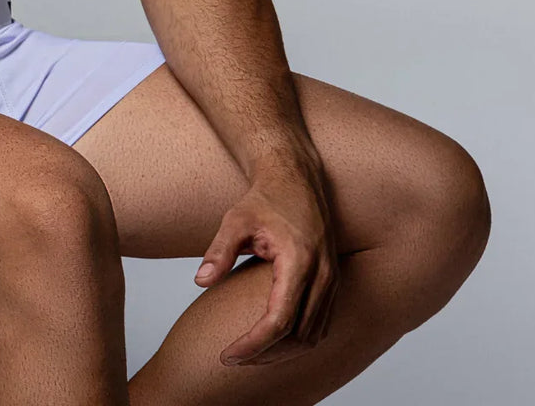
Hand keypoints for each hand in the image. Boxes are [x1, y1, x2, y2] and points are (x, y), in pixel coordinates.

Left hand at [193, 151, 340, 366]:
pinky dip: (298, 340)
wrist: (295, 177)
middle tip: (233, 358)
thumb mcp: (235, 220)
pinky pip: (321, 324)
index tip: (227, 355)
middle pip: (298, 336)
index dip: (253, 345)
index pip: (279, 320)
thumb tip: (200, 282)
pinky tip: (273, 340)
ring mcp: (332, 279)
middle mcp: (323, 274)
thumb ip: (219, 251)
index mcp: (299, 260)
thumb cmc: (264, 198)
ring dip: (283, 352)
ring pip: (314, 335)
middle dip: (266, 354)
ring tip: (249, 353)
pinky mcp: (334, 281)